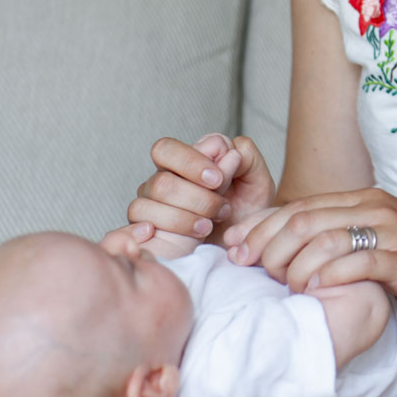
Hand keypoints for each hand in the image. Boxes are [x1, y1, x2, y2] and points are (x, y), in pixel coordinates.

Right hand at [127, 133, 275, 244]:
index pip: (166, 149)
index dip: (192, 162)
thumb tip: (223, 147)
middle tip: (221, 209)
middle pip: (160, 181)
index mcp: (184, 163)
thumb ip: (246, 157)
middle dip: (194, 197)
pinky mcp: (143, 233)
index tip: (219, 179)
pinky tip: (191, 235)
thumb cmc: (247, 213)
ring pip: (148, 205)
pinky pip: (139, 226)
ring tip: (210, 226)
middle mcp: (161, 181)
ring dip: (185, 217)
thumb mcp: (257, 183)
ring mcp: (149, 207)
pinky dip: (168, 230)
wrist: (242, 250)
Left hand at [223, 189, 396, 322]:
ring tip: (290, 287)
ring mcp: (391, 230)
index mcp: (363, 200)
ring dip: (296, 266)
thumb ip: (340, 238)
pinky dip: (329, 276)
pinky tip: (318, 290)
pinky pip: (356, 262)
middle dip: (268, 246)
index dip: (260, 227)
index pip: (298, 205)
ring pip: (323, 239)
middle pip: (303, 219)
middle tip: (253, 270)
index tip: (235, 250)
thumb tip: (288, 249)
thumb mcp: (377, 242)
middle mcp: (374, 207)